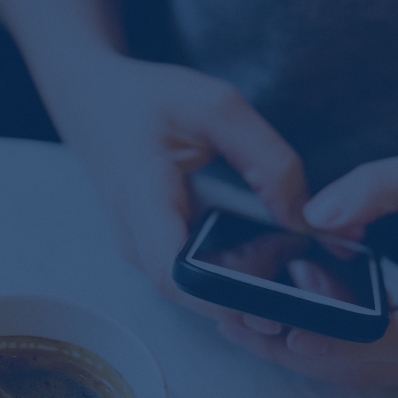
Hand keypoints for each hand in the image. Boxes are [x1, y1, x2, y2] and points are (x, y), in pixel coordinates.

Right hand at [45, 54, 308, 321]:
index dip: (226, 297)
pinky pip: (198, 278)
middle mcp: (136, 241)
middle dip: (253, 288)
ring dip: (247, 280)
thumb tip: (302, 219)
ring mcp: (143, 253)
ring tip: (285, 244)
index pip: (175, 275)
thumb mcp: (217, 106)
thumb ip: (267, 159)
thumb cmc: (149, 100)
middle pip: (196, 294)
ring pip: (200, 292)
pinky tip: (265, 242)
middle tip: (296, 254)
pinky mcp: (155, 253)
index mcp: (141, 201)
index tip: (276, 290)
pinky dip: (236, 269)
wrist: (95, 102)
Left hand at [217, 142, 397, 386]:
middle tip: (236, 323)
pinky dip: (326, 350)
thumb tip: (316, 214)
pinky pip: (374, 365)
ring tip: (241, 325)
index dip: (349, 338)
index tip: (295, 332)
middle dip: (301, 350)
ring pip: (368, 374)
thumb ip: (386, 185)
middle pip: (373, 366)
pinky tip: (282, 325)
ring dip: (305, 355)